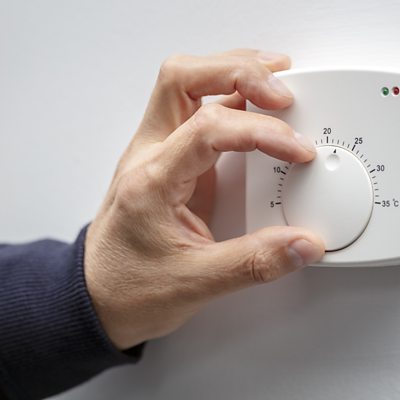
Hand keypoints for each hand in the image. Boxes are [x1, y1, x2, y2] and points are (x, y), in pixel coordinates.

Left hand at [84, 49, 324, 349]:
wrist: (99, 294)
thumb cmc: (128, 287)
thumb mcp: (194, 283)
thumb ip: (253, 263)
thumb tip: (302, 244)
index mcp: (150, 182)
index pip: (208, 130)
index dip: (261, 132)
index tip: (296, 150)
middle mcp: (149, 156)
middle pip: (183, 78)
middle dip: (238, 71)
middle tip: (280, 90)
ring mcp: (157, 154)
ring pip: (187, 85)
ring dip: (232, 75)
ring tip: (272, 84)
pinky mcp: (170, 161)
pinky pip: (198, 113)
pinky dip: (230, 100)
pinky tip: (253, 109)